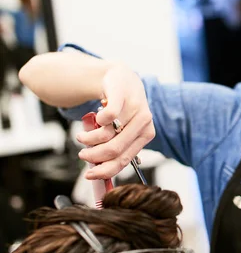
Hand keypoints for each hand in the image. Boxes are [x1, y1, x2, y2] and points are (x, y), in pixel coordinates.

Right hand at [76, 64, 154, 178]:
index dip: (105, 170)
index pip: (124, 159)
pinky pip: (108, 116)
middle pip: (115, 150)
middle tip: (82, 154)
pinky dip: (96, 121)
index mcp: (147, 134)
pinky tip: (94, 118)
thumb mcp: (123, 128)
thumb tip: (101, 171)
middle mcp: (144, 122)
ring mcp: (135, 107)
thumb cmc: (120, 107)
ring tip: (82, 136)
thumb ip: (117, 146)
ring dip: (88, 139)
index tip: (89, 175)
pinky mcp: (122, 94)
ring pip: (107, 135)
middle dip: (94, 156)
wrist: (119, 77)